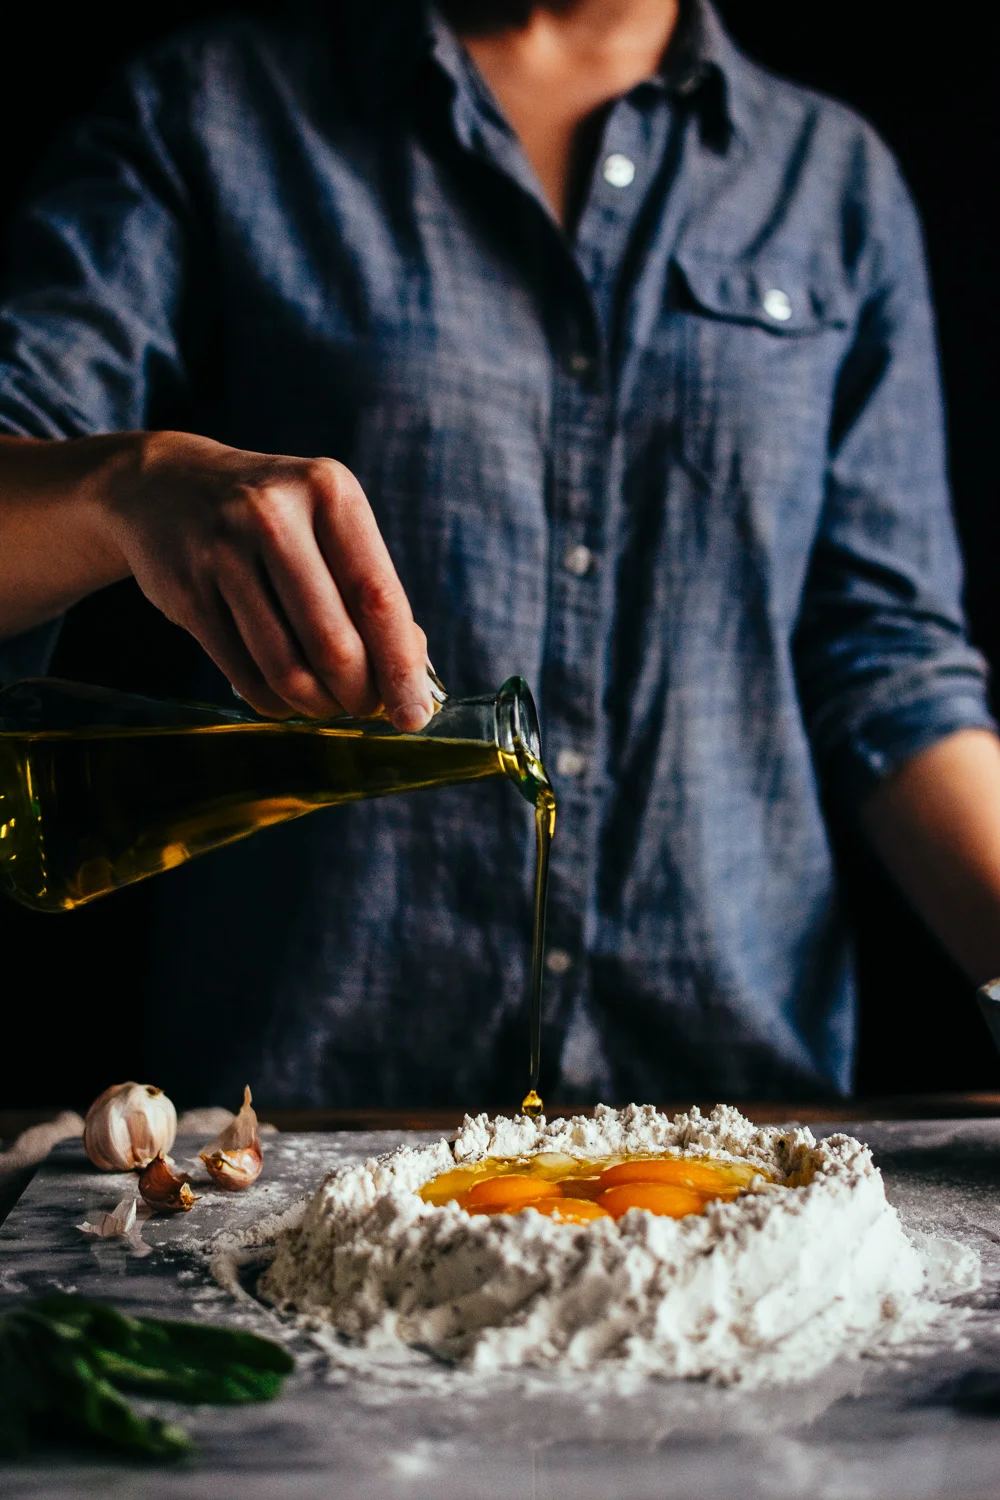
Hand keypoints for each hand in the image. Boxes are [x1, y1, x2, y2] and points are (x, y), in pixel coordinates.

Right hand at [102, 432, 433, 725]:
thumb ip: (369, 589)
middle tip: (366, 708)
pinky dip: (275, 702)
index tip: (415, 713)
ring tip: (328, 704)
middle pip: (333, 643)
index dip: (401, 666)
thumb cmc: (270, 516)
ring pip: (286, 667)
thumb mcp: (325, 522)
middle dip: (359, 694)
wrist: (162, 484)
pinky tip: (287, 698)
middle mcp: (274, 515)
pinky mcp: (187, 592)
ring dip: (317, 704)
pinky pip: (244, 673)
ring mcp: (223, 552)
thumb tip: (413, 676)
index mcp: (329, 491)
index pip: (378, 597)